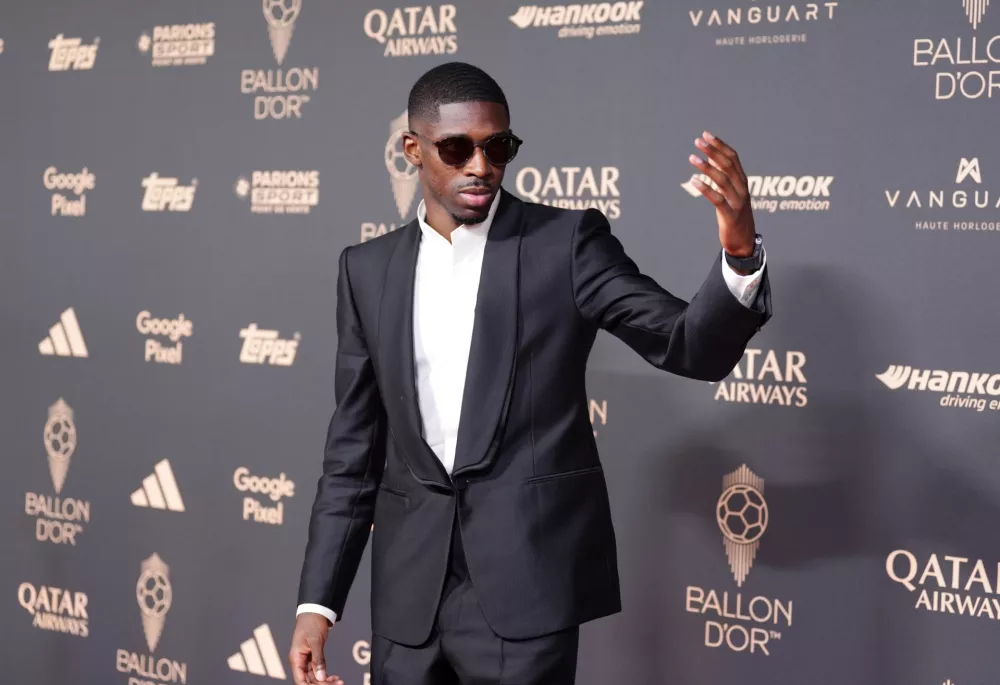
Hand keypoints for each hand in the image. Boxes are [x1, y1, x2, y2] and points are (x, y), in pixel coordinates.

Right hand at [289, 613, 342, 684]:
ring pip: (314, 677)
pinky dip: (325, 675)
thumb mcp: (315, 641)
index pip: (300, 681)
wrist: (315, 611)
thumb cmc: (311, 623)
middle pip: (309, 681)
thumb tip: (320, 676)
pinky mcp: (312, 657)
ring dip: (325, 681)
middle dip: (322, 684)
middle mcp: (299, 661)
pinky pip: (317, 670)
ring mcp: (305, 660)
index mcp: (296, 658)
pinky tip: (334, 677)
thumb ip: (318, 660)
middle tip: (338, 683)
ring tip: (339, 681)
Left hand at [687, 131, 755, 259]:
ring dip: (706, 167)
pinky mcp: (730, 216)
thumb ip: (725, 176)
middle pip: (728, 165)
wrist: (744, 242)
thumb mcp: (732, 194)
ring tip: (692, 157)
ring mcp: (737, 202)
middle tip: (698, 141)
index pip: (733, 158)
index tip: (706, 135)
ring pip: (723, 180)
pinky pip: (717, 200)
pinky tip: (693, 181)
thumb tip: (713, 158)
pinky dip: (706, 189)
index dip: (720, 145)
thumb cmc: (735, 216)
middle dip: (713, 151)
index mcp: (743, 182)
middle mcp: (742, 189)